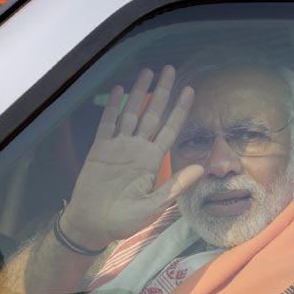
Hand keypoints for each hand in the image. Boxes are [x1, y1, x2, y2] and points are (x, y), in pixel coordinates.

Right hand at [60, 66, 203, 249]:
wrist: (93, 225)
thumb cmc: (124, 220)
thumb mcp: (154, 206)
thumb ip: (175, 186)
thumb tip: (201, 168)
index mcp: (152, 161)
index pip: (170, 129)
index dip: (180, 109)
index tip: (190, 90)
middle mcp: (137, 149)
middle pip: (152, 114)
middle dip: (161, 92)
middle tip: (170, 69)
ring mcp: (117, 147)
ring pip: (131, 113)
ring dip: (139, 92)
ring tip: (146, 71)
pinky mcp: (99, 149)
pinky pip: (107, 122)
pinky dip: (112, 106)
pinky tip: (119, 89)